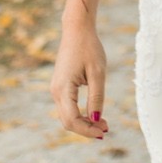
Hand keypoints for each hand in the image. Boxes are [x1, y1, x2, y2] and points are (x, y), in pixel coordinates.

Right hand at [49, 22, 107, 139]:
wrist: (77, 30)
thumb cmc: (89, 48)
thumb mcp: (98, 73)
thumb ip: (96, 98)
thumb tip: (96, 120)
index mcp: (63, 89)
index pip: (72, 120)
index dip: (88, 130)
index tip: (104, 132)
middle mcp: (55, 91)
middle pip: (68, 122)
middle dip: (86, 129)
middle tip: (106, 130)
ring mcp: (56, 89)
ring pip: (67, 116)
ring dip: (84, 123)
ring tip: (103, 124)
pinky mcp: (61, 86)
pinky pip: (68, 107)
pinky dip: (80, 114)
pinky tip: (94, 114)